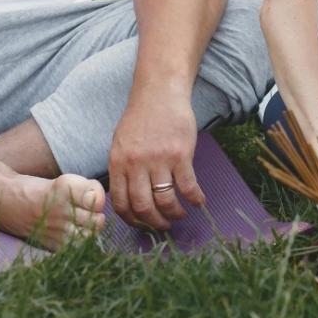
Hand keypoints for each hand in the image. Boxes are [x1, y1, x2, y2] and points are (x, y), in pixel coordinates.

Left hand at [107, 95, 202, 229]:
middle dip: (154, 223)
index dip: (132, 220)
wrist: (160, 91)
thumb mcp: (121, 142)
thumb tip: (126, 197)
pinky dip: (194, 199)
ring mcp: (159, 159)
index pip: (121, 202)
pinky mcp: (180, 154)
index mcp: (118, 162)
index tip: (142, 224)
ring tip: (179, 215)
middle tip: (163, 226)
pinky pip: (188, 185)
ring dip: (174, 214)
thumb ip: (122, 168)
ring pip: (165, 200)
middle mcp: (136, 163)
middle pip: (143, 206)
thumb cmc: (141, 117)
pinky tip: (198, 202)